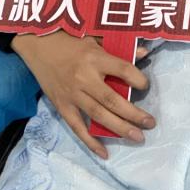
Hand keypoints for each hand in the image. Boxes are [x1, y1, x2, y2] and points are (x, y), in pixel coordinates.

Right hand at [12, 31, 154, 158]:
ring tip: (138, 137)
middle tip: (150, 123)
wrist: (38, 45)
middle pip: (112, 99)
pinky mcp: (62, 106)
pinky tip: (105, 153)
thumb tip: (144, 54)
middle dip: (134, 113)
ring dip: (120, 128)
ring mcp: (72, 94)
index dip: (138, 79)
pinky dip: (91, 142)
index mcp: (95, 58)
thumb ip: (119, 48)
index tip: (146, 86)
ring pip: (98, 115)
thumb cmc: (70, 40)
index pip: (123, 70)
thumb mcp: (95, 37)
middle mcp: (84, 78)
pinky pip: (77, 127)